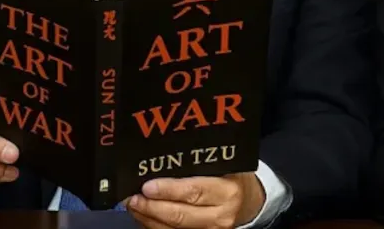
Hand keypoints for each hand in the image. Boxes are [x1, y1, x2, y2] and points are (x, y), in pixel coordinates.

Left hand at [127, 173, 265, 228]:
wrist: (250, 203)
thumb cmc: (234, 178)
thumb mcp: (226, 165)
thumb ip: (200, 164)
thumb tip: (164, 161)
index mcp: (227, 192)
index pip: (194, 191)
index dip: (168, 190)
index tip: (147, 186)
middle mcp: (220, 216)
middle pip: (180, 215)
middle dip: (152, 207)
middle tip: (133, 198)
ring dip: (148, 218)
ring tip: (133, 205)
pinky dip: (155, 226)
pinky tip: (144, 216)